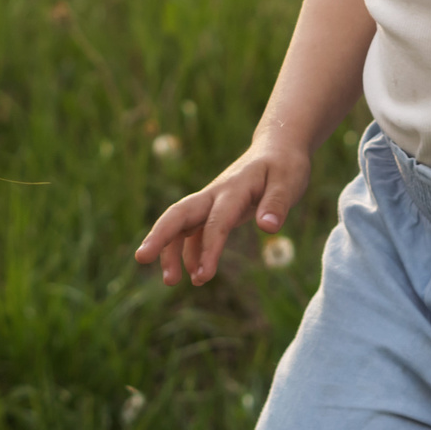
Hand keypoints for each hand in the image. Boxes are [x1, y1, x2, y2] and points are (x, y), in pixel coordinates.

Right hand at [134, 138, 310, 286]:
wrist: (277, 147)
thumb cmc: (285, 165)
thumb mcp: (290, 181)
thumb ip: (278, 203)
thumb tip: (268, 228)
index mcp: (234, 188)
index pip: (217, 221)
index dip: (208, 248)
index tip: (203, 276)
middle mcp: (215, 194)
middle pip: (179, 213)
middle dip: (159, 236)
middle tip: (141, 258)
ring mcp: (211, 201)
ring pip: (181, 224)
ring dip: (171, 250)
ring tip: (171, 282)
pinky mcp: (214, 208)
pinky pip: (194, 231)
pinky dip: (190, 251)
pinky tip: (195, 274)